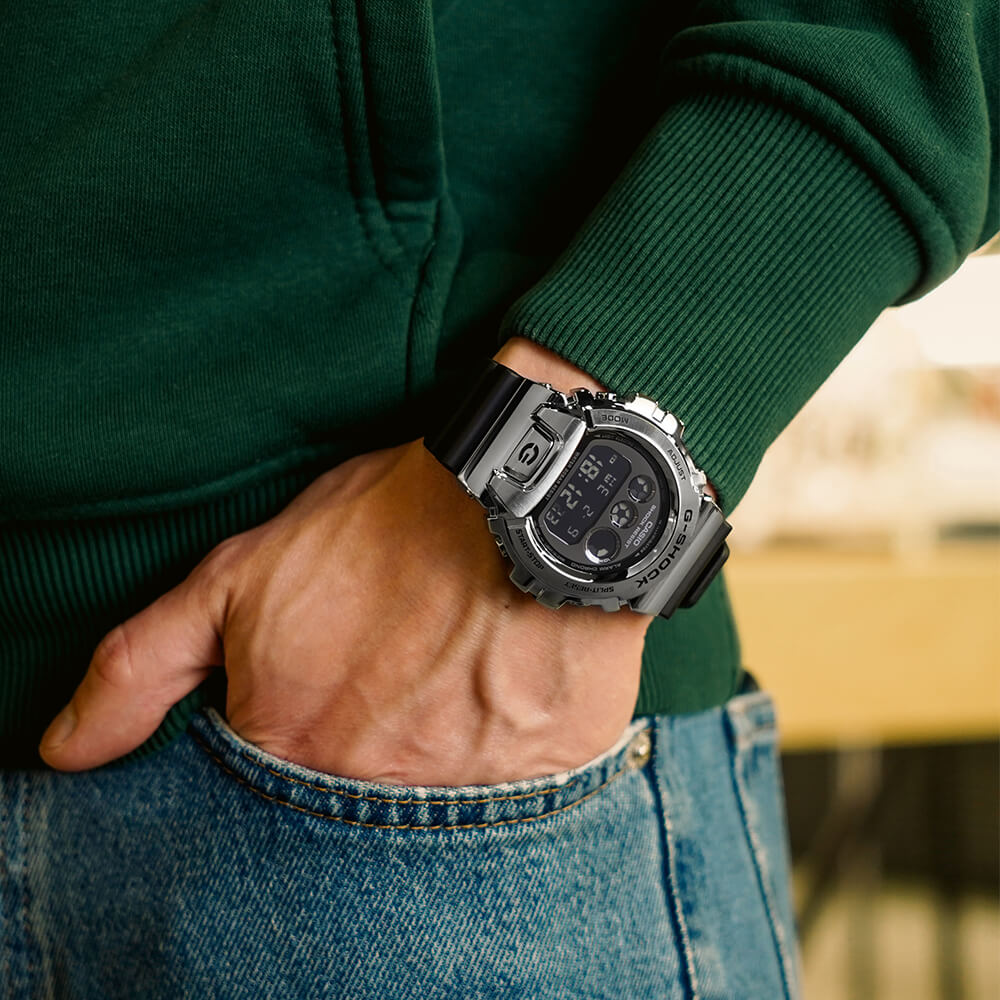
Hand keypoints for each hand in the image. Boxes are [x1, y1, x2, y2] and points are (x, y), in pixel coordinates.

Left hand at [39, 340, 650, 783]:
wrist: (523, 498)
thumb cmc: (382, 524)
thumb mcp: (241, 574)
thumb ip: (141, 668)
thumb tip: (65, 753)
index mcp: (289, 746)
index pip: (263, 792)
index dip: (295, 732)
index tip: (329, 686)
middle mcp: (370, 790)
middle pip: (347, 803)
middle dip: (363, 748)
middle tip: (394, 674)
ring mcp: (461, 793)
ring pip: (429, 805)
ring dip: (432, 750)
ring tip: (448, 678)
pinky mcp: (540, 779)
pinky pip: (510, 795)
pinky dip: (498, 753)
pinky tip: (497, 696)